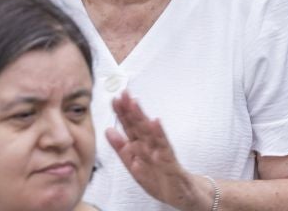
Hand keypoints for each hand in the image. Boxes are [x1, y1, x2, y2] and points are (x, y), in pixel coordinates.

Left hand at [107, 92, 209, 210]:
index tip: (115, 99)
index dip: (122, 113)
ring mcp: (161, 152)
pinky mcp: (170, 162)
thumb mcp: (133, 164)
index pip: (130, 126)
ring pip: (150, 132)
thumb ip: (121, 147)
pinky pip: (164, 148)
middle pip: (139, 125)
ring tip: (134, 105)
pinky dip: (159, 136)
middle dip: (130, 110)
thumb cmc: (158, 177)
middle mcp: (151, 145)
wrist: (179, 194)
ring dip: (142, 118)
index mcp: (141, 145)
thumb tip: (108, 130)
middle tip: (124, 94)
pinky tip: (155, 124)